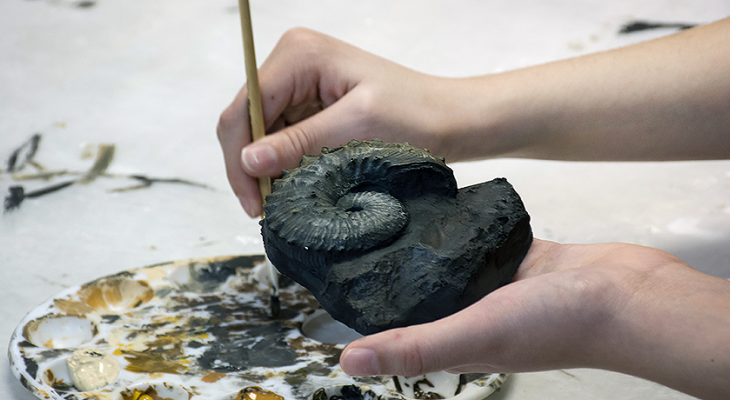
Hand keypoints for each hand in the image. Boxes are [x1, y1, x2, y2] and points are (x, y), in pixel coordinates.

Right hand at [217, 28, 467, 216]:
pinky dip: (283, 162)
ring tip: (281, 202)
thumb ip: (299, 143)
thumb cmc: (415, 114)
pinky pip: (281, 135)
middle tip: (264, 208)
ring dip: (267, 167)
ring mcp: (300, 81)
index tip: (254, 201)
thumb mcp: (355, 130)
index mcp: (300, 55)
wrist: (449, 117)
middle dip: (250, 165)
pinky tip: (295, 184)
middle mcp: (293, 60)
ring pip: (260, 131)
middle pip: (246, 119)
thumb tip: (248, 161)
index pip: (245, 108)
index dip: (240, 158)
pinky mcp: (310, 101)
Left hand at [340, 239, 729, 399]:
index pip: (400, 324)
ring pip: (451, 259)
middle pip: (422, 289)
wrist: (628, 294)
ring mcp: (498, 282)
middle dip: (393, 265)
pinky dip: (466, 224)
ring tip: (392, 210)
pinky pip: (483, 237)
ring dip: (427, 242)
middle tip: (359, 228)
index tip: (339, 274)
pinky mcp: (520, 256)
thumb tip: (349, 361)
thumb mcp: (475, 335)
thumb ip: (415, 347)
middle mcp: (473, 311)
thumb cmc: (558, 324)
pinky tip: (445, 202)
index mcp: (457, 338)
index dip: (369, 306)